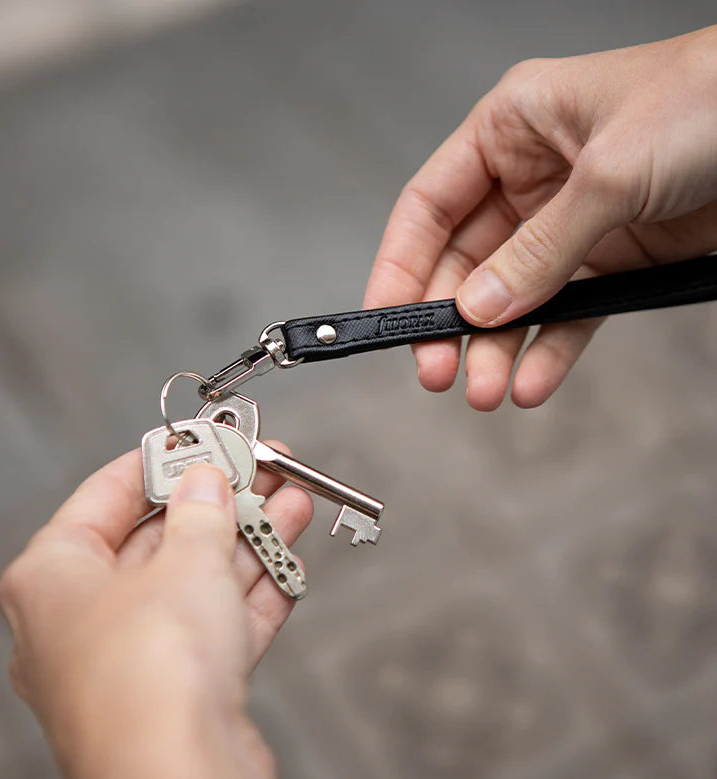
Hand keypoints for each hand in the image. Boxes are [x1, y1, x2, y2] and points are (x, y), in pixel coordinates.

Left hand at [0, 448, 312, 778]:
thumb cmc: (152, 677)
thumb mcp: (185, 559)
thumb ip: (202, 509)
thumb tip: (208, 479)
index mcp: (54, 577)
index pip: (108, 493)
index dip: (162, 459)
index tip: (201, 438)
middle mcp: (86, 618)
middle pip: (161, 536)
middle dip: (222, 499)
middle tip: (263, 465)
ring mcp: (136, 656)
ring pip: (199, 579)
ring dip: (251, 538)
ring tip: (294, 497)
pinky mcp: (181, 688)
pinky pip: (220, 622)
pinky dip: (256, 589)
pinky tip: (290, 554)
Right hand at [364, 25, 716, 409]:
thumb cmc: (709, 98)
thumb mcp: (611, 171)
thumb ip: (541, 248)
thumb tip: (479, 308)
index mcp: (509, 132)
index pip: (428, 207)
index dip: (398, 265)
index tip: (384, 318)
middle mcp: (529, 181)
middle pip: (462, 264)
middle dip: (448, 322)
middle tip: (437, 371)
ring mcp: (566, 227)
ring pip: (509, 299)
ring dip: (494, 349)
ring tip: (486, 391)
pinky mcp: (608, 263)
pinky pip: (566, 315)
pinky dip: (549, 351)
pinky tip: (532, 382)